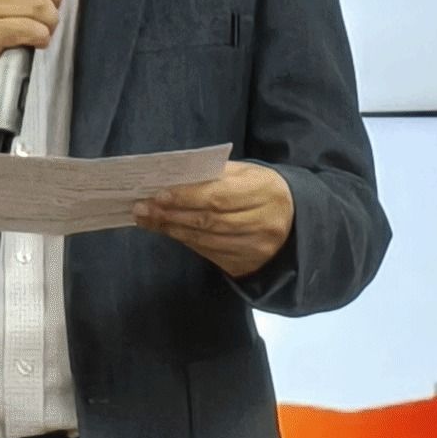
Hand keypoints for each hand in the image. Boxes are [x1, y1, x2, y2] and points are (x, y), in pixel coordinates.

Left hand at [137, 161, 292, 279]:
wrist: (294, 222)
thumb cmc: (262, 190)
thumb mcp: (246, 173)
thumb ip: (214, 174)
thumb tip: (173, 179)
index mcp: (264, 191)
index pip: (218, 197)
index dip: (185, 197)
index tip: (157, 194)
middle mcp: (263, 223)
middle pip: (209, 221)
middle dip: (171, 214)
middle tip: (142, 208)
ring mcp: (256, 248)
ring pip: (206, 240)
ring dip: (172, 229)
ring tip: (148, 219)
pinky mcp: (247, 264)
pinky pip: (209, 254)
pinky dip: (186, 241)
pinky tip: (169, 231)